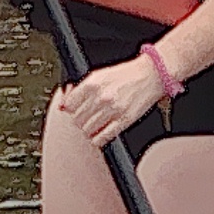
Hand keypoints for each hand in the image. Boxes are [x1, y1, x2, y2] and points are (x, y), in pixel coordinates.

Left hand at [50, 55, 168, 144]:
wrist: (150, 74)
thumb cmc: (126, 74)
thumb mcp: (99, 75)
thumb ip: (79, 89)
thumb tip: (63, 105)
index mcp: (92, 84)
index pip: (69, 105)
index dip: (71, 109)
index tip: (75, 110)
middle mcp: (101, 97)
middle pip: (77, 119)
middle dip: (80, 120)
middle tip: (87, 117)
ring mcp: (112, 109)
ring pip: (87, 130)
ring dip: (89, 130)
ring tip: (96, 124)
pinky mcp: (124, 120)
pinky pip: (102, 137)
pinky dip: (98, 139)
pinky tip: (100, 134)